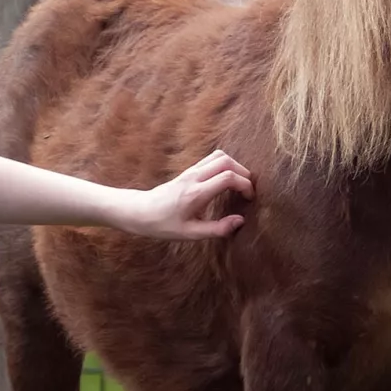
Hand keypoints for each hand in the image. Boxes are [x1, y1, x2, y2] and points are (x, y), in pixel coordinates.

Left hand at [125, 149, 254, 239]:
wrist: (140, 212)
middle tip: (248, 190)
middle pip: (226, 161)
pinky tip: (225, 182)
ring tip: (239, 184)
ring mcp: (190, 171)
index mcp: (196, 193)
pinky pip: (211, 159)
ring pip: (219, 156)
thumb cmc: (163, 225)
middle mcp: (194, 177)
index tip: (249, 198)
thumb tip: (240, 221)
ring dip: (234, 166)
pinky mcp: (188, 171)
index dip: (245, 185)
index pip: (228, 177)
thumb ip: (217, 229)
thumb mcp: (190, 234)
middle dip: (244, 173)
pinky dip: (224, 165)